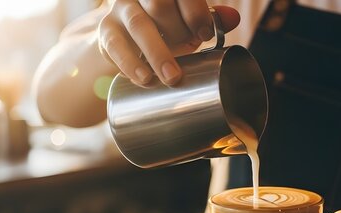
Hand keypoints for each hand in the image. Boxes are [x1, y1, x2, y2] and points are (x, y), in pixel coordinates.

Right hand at [98, 0, 239, 85]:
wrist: (130, 40)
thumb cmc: (167, 29)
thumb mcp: (189, 23)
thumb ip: (210, 18)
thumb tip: (233, 18)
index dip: (196, 11)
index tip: (206, 34)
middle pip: (159, 3)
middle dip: (178, 31)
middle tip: (193, 52)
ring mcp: (122, 10)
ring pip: (138, 24)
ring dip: (157, 53)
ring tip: (172, 78)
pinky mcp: (107, 30)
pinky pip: (115, 45)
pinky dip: (131, 64)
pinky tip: (145, 78)